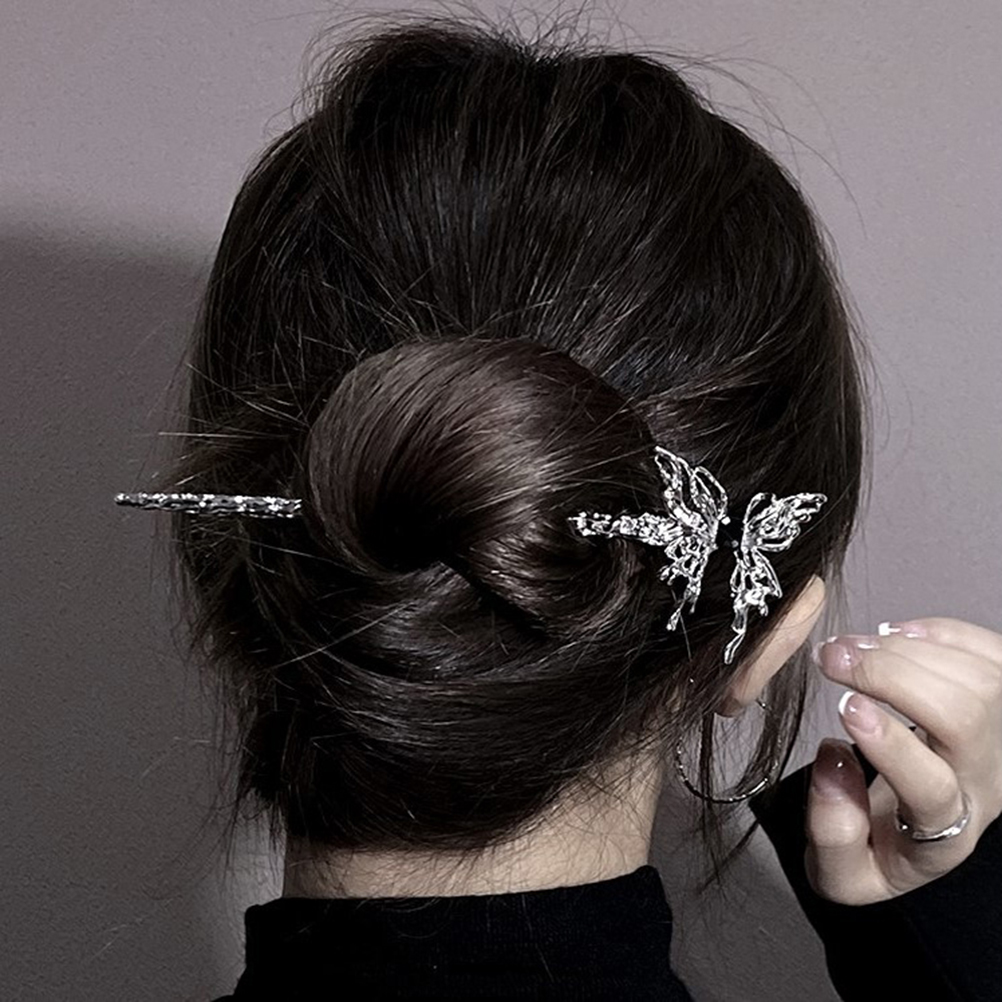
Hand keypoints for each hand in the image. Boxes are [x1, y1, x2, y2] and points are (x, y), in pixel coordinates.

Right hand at [805, 617, 1001, 905]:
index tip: (843, 707)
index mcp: (942, 832)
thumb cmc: (877, 841)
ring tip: (847, 647)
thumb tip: (833, 758)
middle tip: (829, 658)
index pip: (933, 787)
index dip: (891, 744)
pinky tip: (893, 636)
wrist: (919, 827)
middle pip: (963, 716)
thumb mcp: (842, 873)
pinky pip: (991, 652)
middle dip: (891, 675)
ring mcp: (999, 738)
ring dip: (903, 649)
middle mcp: (983, 783)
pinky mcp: (1000, 702)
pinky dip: (940, 631)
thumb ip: (830, 834)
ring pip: (976, 678)